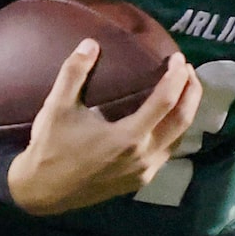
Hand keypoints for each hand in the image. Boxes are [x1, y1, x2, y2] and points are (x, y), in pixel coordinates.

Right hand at [5, 42, 200, 216]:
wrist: (43, 192)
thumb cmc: (50, 148)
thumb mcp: (56, 107)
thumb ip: (74, 72)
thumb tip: (90, 43)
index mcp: (127, 137)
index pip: (165, 101)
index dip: (176, 77)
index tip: (179, 58)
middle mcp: (143, 156)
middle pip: (182, 121)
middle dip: (191, 93)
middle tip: (188, 70)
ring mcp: (144, 172)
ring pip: (178, 139)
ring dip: (186, 112)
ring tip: (183, 90)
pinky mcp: (139, 181)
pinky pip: (166, 153)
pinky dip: (174, 132)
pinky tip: (166, 119)